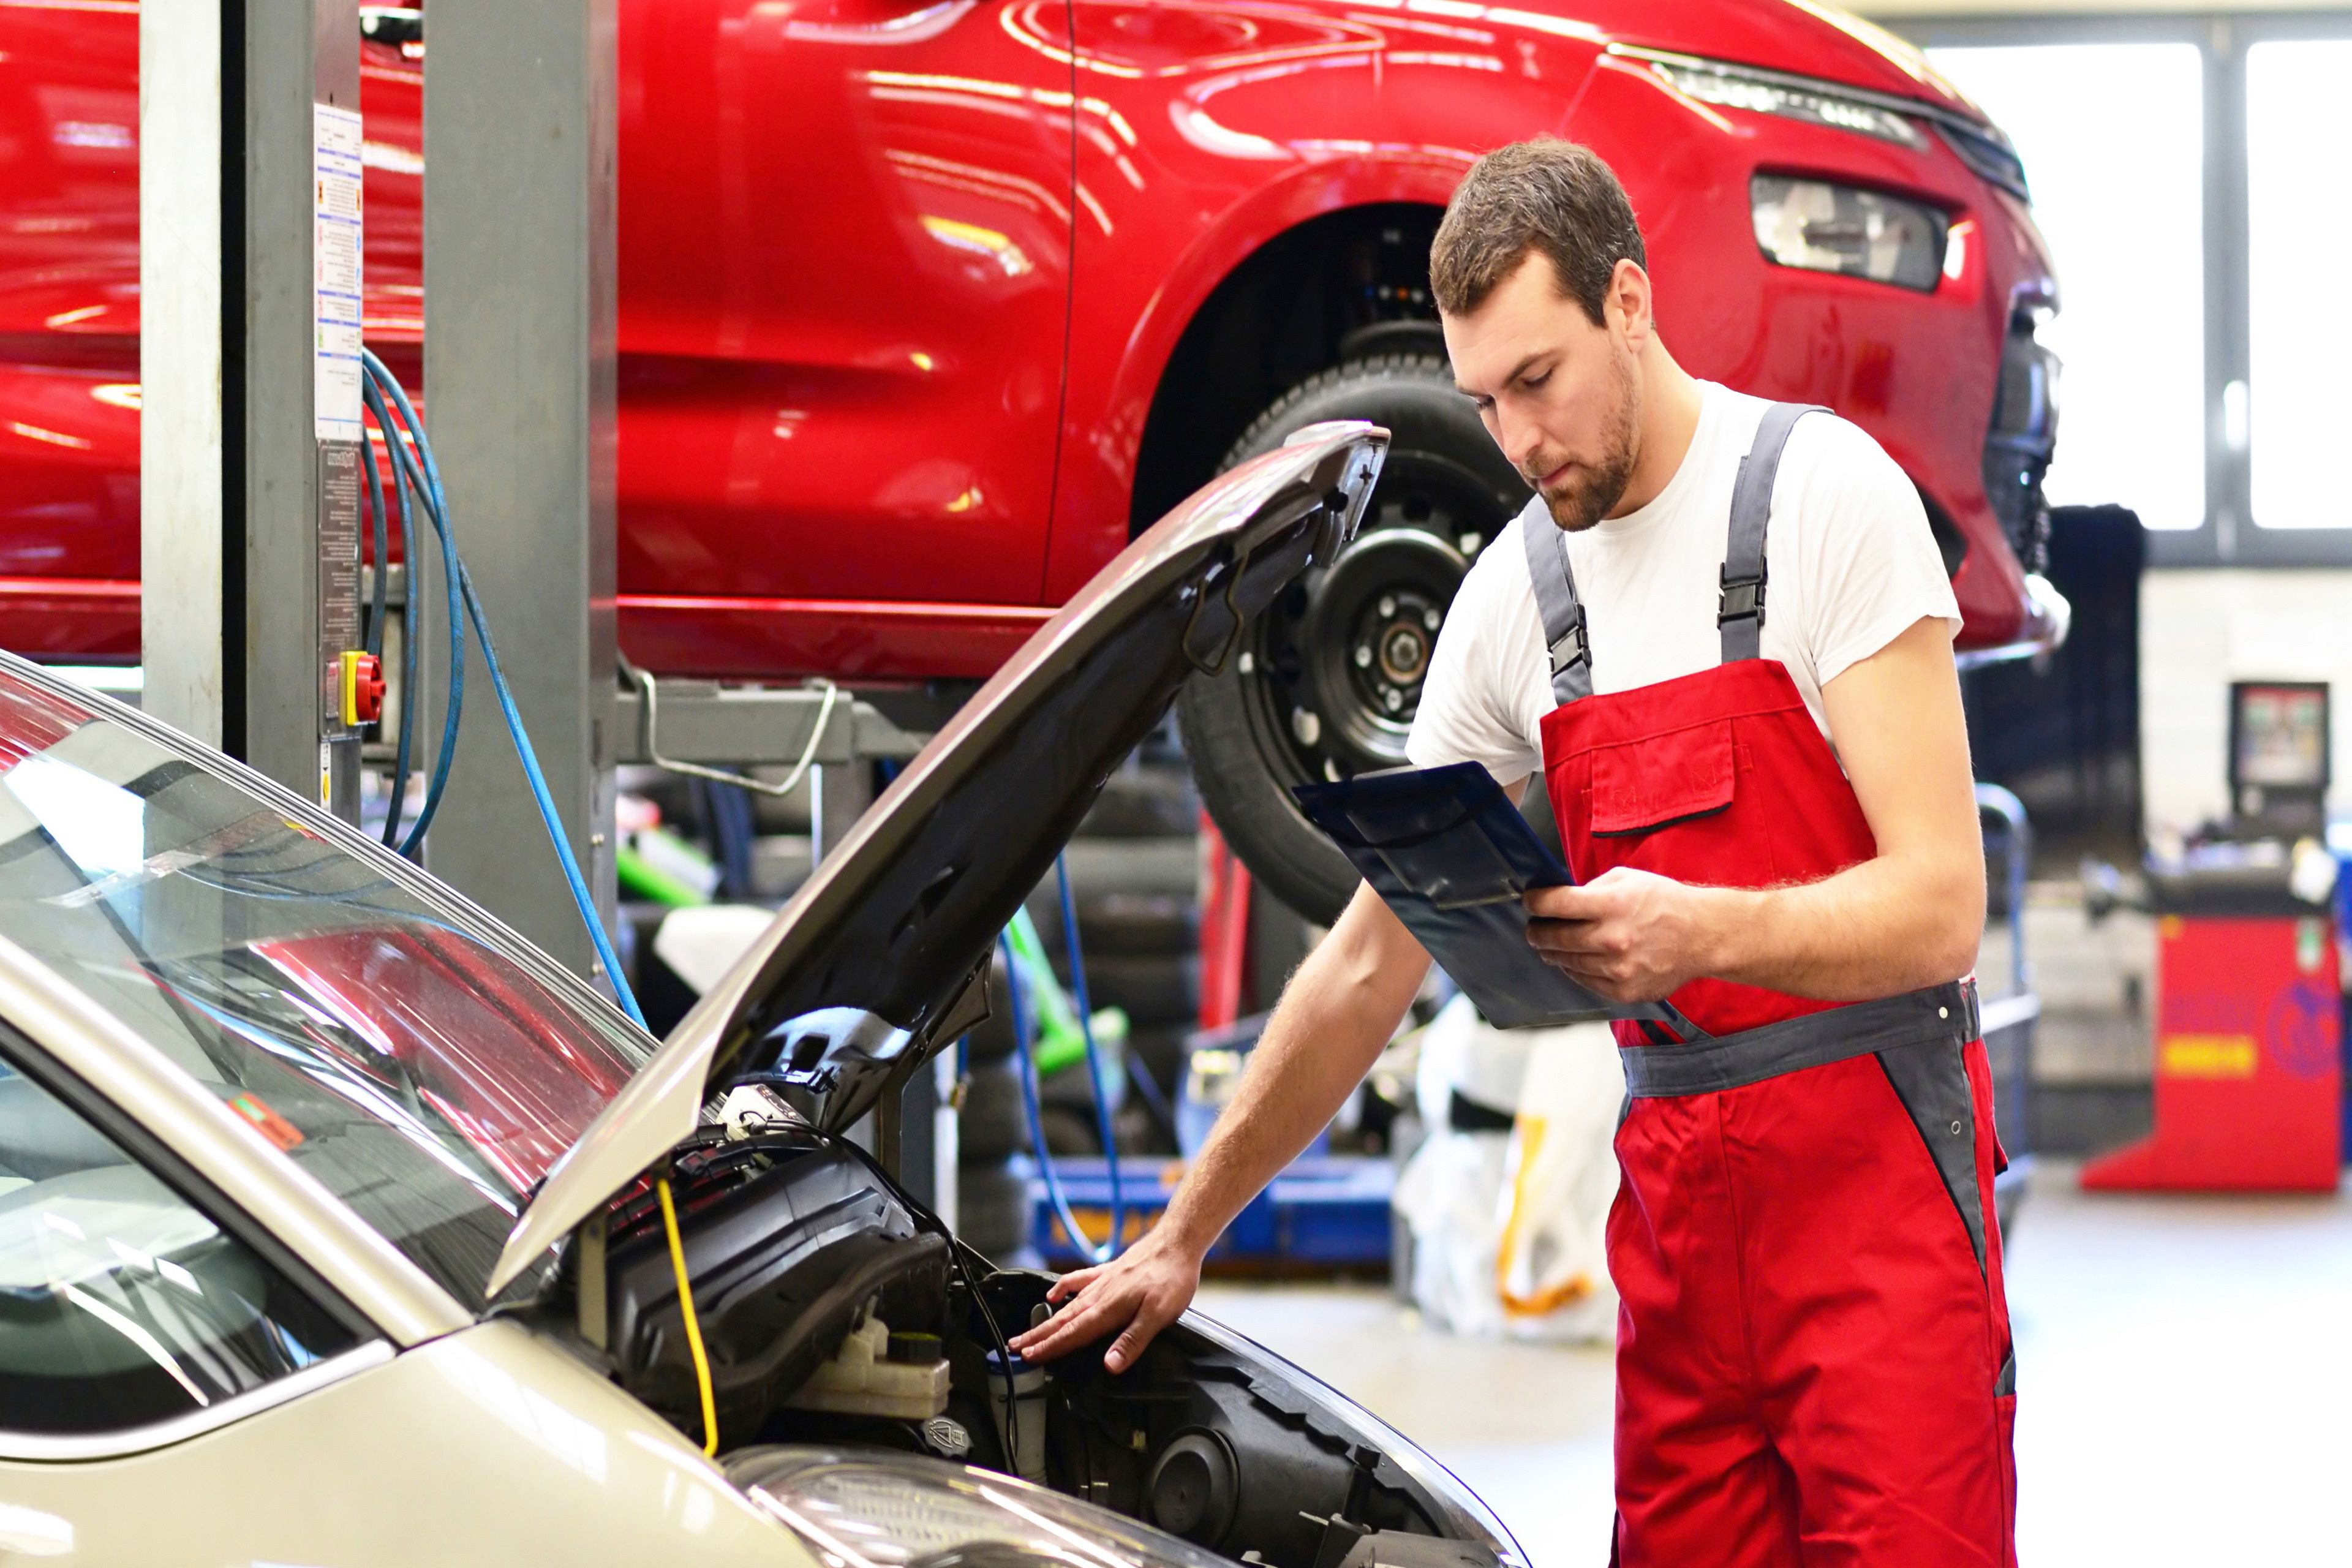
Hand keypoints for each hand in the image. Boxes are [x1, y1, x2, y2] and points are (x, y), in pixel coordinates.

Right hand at [1007, 1228, 1202, 1373]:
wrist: (1177, 1242)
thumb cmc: (1171, 1278)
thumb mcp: (1159, 1316)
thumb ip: (1132, 1341)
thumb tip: (1110, 1365)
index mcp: (1108, 1309)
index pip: (1073, 1334)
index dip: (1050, 1348)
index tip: (1029, 1357)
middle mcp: (1100, 1295)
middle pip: (1062, 1321)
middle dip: (1038, 1336)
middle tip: (1014, 1348)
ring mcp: (1102, 1282)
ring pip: (1067, 1305)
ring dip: (1045, 1320)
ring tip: (1027, 1331)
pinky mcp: (1108, 1272)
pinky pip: (1078, 1281)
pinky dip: (1062, 1288)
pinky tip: (1053, 1294)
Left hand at [1523, 866, 1721, 1001]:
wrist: (1702, 936)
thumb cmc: (1665, 903)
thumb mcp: (1628, 879)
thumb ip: (1592, 888)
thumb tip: (1561, 900)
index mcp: (1612, 904)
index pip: (1556, 904)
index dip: (1536, 902)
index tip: (1530, 901)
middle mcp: (1612, 939)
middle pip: (1555, 938)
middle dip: (1538, 931)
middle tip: (1534, 928)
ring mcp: (1618, 969)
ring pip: (1566, 962)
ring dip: (1553, 952)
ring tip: (1550, 945)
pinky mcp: (1624, 991)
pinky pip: (1584, 981)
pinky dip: (1574, 970)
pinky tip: (1574, 961)